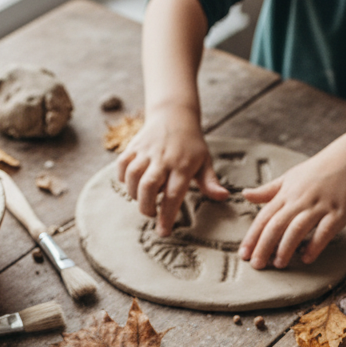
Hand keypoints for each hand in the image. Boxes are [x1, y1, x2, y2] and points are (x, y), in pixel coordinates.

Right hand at [116, 104, 226, 236]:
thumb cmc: (191, 144)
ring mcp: (146, 151)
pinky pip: (121, 164)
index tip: (163, 232)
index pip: (173, 194)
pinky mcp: (133, 146)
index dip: (166, 216)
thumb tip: (224, 197)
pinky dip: (122, 177)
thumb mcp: (205, 161)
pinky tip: (131, 183)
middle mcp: (163, 159)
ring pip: (132, 176)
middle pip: (148, 187)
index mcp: (183, 166)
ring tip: (142, 198)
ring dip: (133, 194)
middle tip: (151, 214)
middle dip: (146, 207)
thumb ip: (211, 182)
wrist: (174, 114)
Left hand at [238, 150, 345, 268]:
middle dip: (264, 246)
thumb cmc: (317, 171)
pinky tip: (306, 258)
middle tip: (256, 265)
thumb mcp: (289, 177)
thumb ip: (268, 191)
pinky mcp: (338, 213)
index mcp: (286, 193)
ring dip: (286, 248)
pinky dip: (315, 245)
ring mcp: (319, 206)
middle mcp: (300, 200)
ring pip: (297, 229)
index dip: (252, 237)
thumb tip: (245, 195)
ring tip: (279, 264)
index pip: (264, 217)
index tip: (243, 254)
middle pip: (276, 225)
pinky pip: (324, 231)